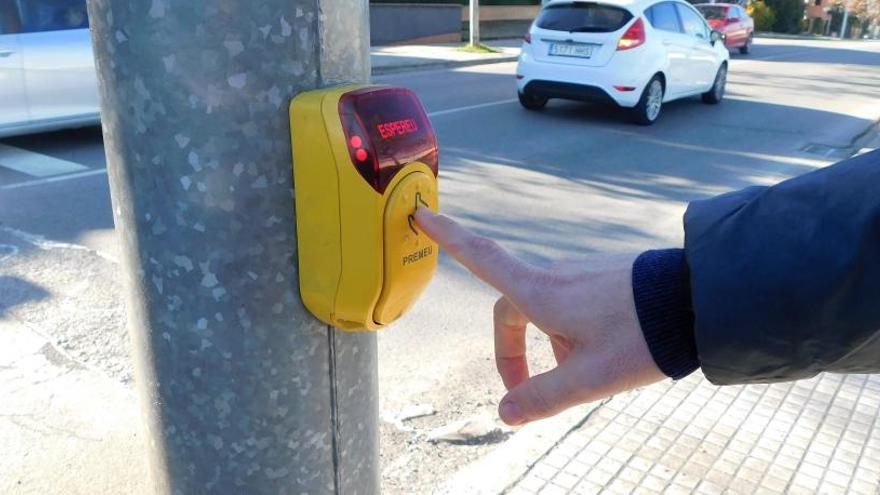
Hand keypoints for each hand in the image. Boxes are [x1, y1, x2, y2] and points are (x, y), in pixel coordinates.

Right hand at [414, 208, 664, 425]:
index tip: (422, 216)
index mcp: (541, 293)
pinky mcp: (605, 277)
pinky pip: (573, 305)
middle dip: (512, 350)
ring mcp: (582, 274)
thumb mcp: (589, 378)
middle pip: (511, 309)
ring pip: (546, 310)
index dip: (449, 239)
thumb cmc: (642, 336)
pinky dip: (573, 334)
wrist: (698, 302)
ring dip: (550, 345)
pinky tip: (607, 352)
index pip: (482, 259)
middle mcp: (556, 276)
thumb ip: (543, 397)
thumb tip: (505, 413)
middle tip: (528, 391)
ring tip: (585, 375)